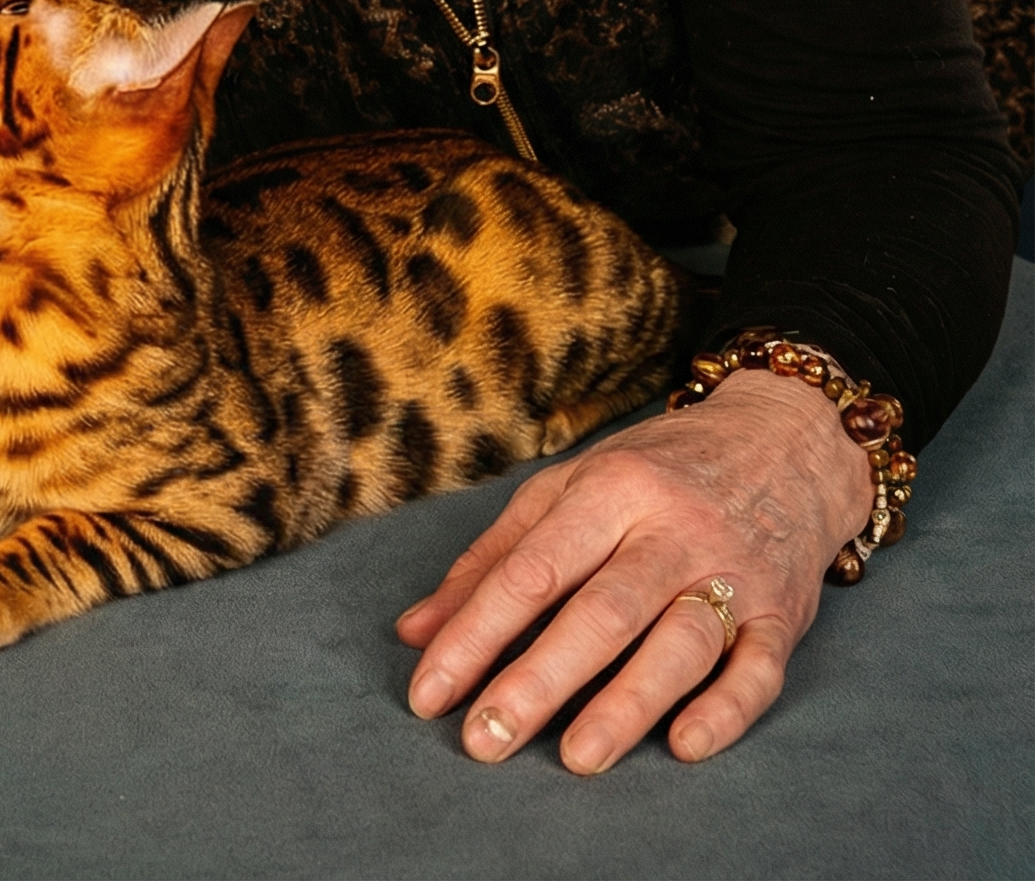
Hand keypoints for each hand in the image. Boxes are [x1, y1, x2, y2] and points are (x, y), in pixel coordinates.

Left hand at [396, 369, 872, 771]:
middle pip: (600, 611)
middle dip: (538, 679)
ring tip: (575, 757)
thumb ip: (492, 558)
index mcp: (609, 490)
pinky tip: (684, 745)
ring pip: (678, 642)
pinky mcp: (783, 614)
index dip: (474, 633)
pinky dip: (724, 710)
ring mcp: (731, 572)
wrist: (785, 443)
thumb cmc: (656, 471)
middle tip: (485, 740)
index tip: (430, 693)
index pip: (531, 570)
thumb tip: (415, 632)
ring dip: (627, 703)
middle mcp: (672, 530)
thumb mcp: (568, 488)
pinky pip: (757, 669)